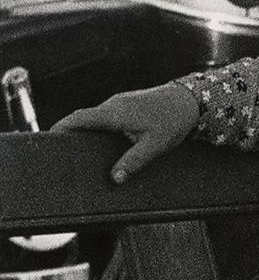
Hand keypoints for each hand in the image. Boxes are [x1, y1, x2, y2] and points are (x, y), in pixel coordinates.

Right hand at [52, 83, 199, 183]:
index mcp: (115, 113)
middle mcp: (113, 105)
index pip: (79, 118)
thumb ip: (134, 162)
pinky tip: (101, 143)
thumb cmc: (173, 121)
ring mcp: (119, 103)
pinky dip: (97, 128)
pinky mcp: (125, 105)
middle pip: (83, 118)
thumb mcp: (154, 146)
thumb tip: (116, 178)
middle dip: (70, 132)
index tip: (49, 138)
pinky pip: (105, 117)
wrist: (189, 101)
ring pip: (94, 117)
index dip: (61, 127)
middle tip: (61, 151)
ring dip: (85, 130)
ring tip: (78, 150)